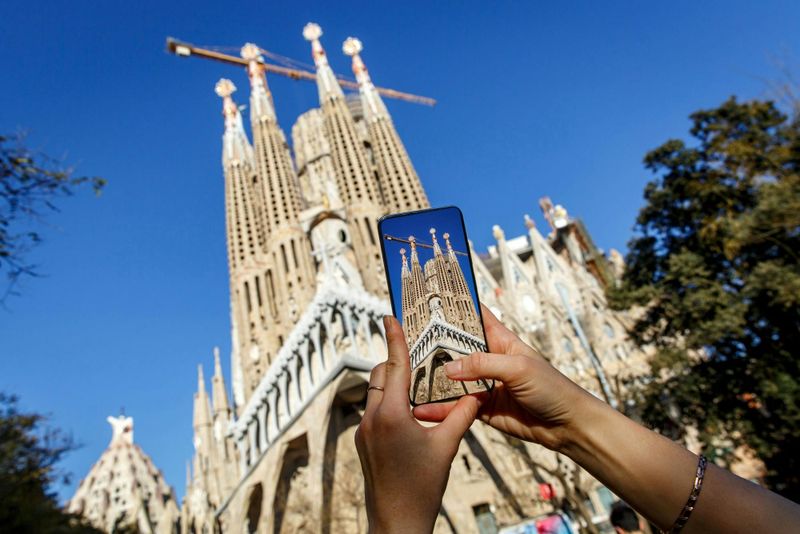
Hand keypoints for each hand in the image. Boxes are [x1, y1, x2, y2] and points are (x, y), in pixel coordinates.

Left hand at [355, 316, 478, 533]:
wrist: (397, 521)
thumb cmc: (422, 486)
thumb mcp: (447, 447)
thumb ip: (462, 416)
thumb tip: (477, 394)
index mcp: (392, 414)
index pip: (394, 366)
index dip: (394, 339)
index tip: (390, 316)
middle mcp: (373, 418)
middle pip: (380, 376)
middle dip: (395, 362)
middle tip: (415, 352)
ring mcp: (364, 431)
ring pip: (376, 393)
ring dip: (392, 383)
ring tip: (415, 380)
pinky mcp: (363, 442)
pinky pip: (375, 411)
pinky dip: (389, 402)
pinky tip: (409, 411)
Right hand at [413, 305, 595, 451]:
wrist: (567, 426)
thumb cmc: (551, 388)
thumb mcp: (518, 368)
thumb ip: (482, 365)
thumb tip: (449, 368)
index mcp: (501, 341)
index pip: (475, 317)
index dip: (455, 308)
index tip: (429, 300)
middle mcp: (489, 360)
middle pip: (456, 349)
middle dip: (433, 346)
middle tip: (405, 343)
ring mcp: (485, 384)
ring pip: (452, 379)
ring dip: (432, 380)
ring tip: (407, 378)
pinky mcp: (482, 408)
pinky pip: (456, 407)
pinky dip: (440, 409)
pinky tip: (422, 409)